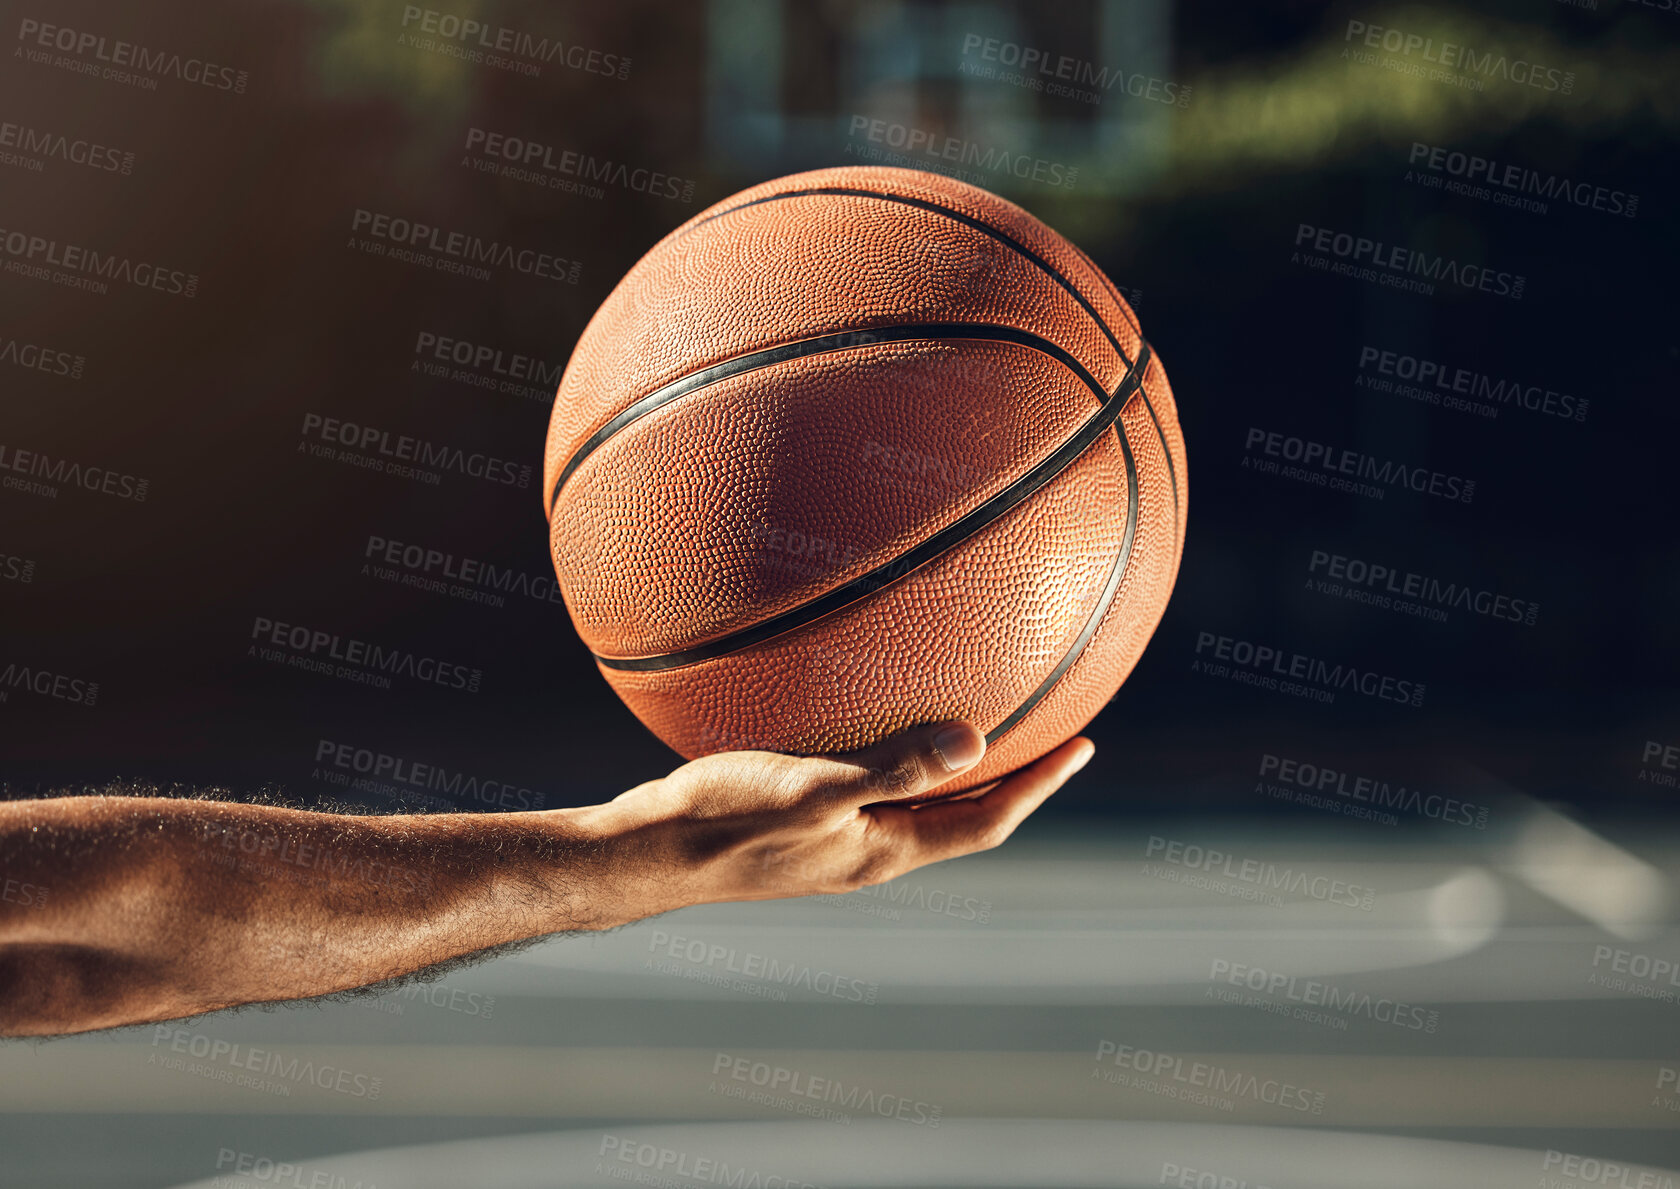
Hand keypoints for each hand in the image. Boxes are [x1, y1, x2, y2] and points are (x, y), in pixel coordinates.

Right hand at [592, 722, 1092, 920]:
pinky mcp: (793, 817)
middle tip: (1051, 728)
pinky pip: (863, 778)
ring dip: (953, 765)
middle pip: (960, 815)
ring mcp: (830, 838)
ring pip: (913, 800)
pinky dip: (887, 746)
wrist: (643, 854)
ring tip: (977, 713)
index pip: (986, 822)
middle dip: (1011, 775)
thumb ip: (892, 768)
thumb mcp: (810, 790)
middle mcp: (867, 850)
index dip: (1040, 786)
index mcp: (884, 851)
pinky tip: (861, 700)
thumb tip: (979, 742)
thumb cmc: (720, 819)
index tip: (1085, 745)